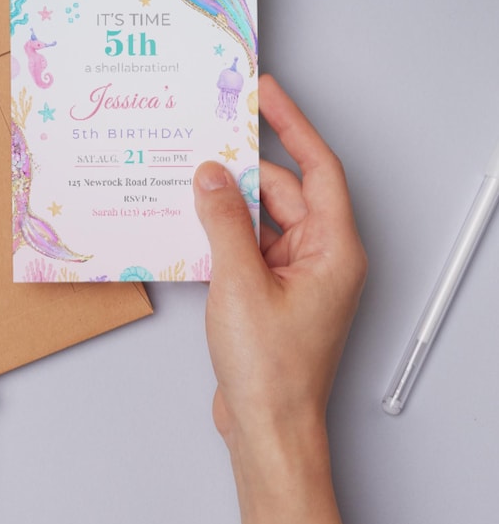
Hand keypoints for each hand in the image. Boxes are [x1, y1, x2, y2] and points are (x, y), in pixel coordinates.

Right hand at [193, 76, 374, 523]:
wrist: (266, 429)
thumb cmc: (270, 370)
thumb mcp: (239, 284)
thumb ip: (223, 221)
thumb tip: (212, 175)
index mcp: (333, 248)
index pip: (316, 168)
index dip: (292, 125)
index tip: (265, 93)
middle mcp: (322, 256)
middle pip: (284, 191)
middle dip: (245, 169)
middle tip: (206, 139)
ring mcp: (297, 275)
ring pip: (263, 218)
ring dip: (229, 202)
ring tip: (190, 180)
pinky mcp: (273, 292)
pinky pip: (250, 244)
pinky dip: (223, 231)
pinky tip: (192, 222)